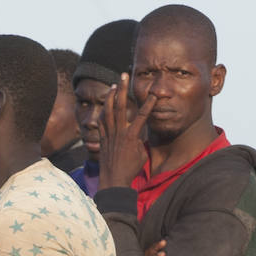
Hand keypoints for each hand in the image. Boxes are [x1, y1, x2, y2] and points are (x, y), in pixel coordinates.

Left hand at [98, 73, 155, 189]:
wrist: (113, 180)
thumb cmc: (130, 169)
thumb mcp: (142, 154)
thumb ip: (140, 141)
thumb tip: (139, 134)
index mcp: (132, 137)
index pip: (143, 116)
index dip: (148, 104)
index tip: (154, 94)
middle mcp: (119, 133)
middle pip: (121, 106)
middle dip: (123, 89)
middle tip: (124, 75)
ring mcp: (109, 135)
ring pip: (108, 111)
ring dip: (111, 97)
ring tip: (114, 85)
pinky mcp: (102, 139)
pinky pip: (101, 122)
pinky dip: (103, 111)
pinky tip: (105, 104)